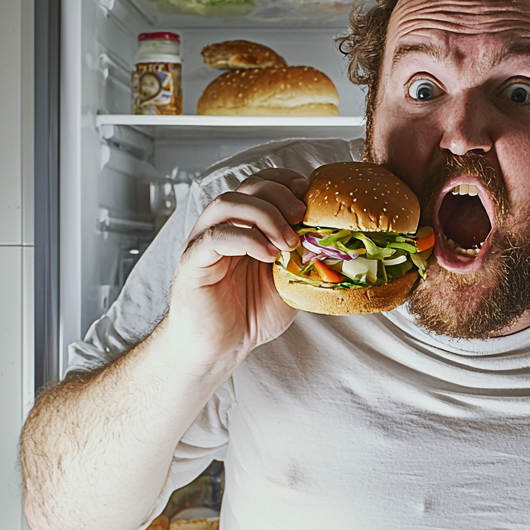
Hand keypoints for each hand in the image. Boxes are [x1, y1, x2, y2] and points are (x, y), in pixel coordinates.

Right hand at [164, 168, 308, 366]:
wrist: (221, 348)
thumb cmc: (251, 314)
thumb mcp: (289, 281)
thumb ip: (304, 258)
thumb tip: (336, 243)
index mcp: (246, 225)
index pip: (262, 184)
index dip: (286, 181)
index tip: (310, 194)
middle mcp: (224, 226)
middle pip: (248, 187)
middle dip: (280, 196)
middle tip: (301, 218)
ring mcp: (205, 241)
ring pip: (228, 203)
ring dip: (264, 215)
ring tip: (286, 242)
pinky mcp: (194, 260)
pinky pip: (215, 236)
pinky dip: (246, 239)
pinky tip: (267, 255)